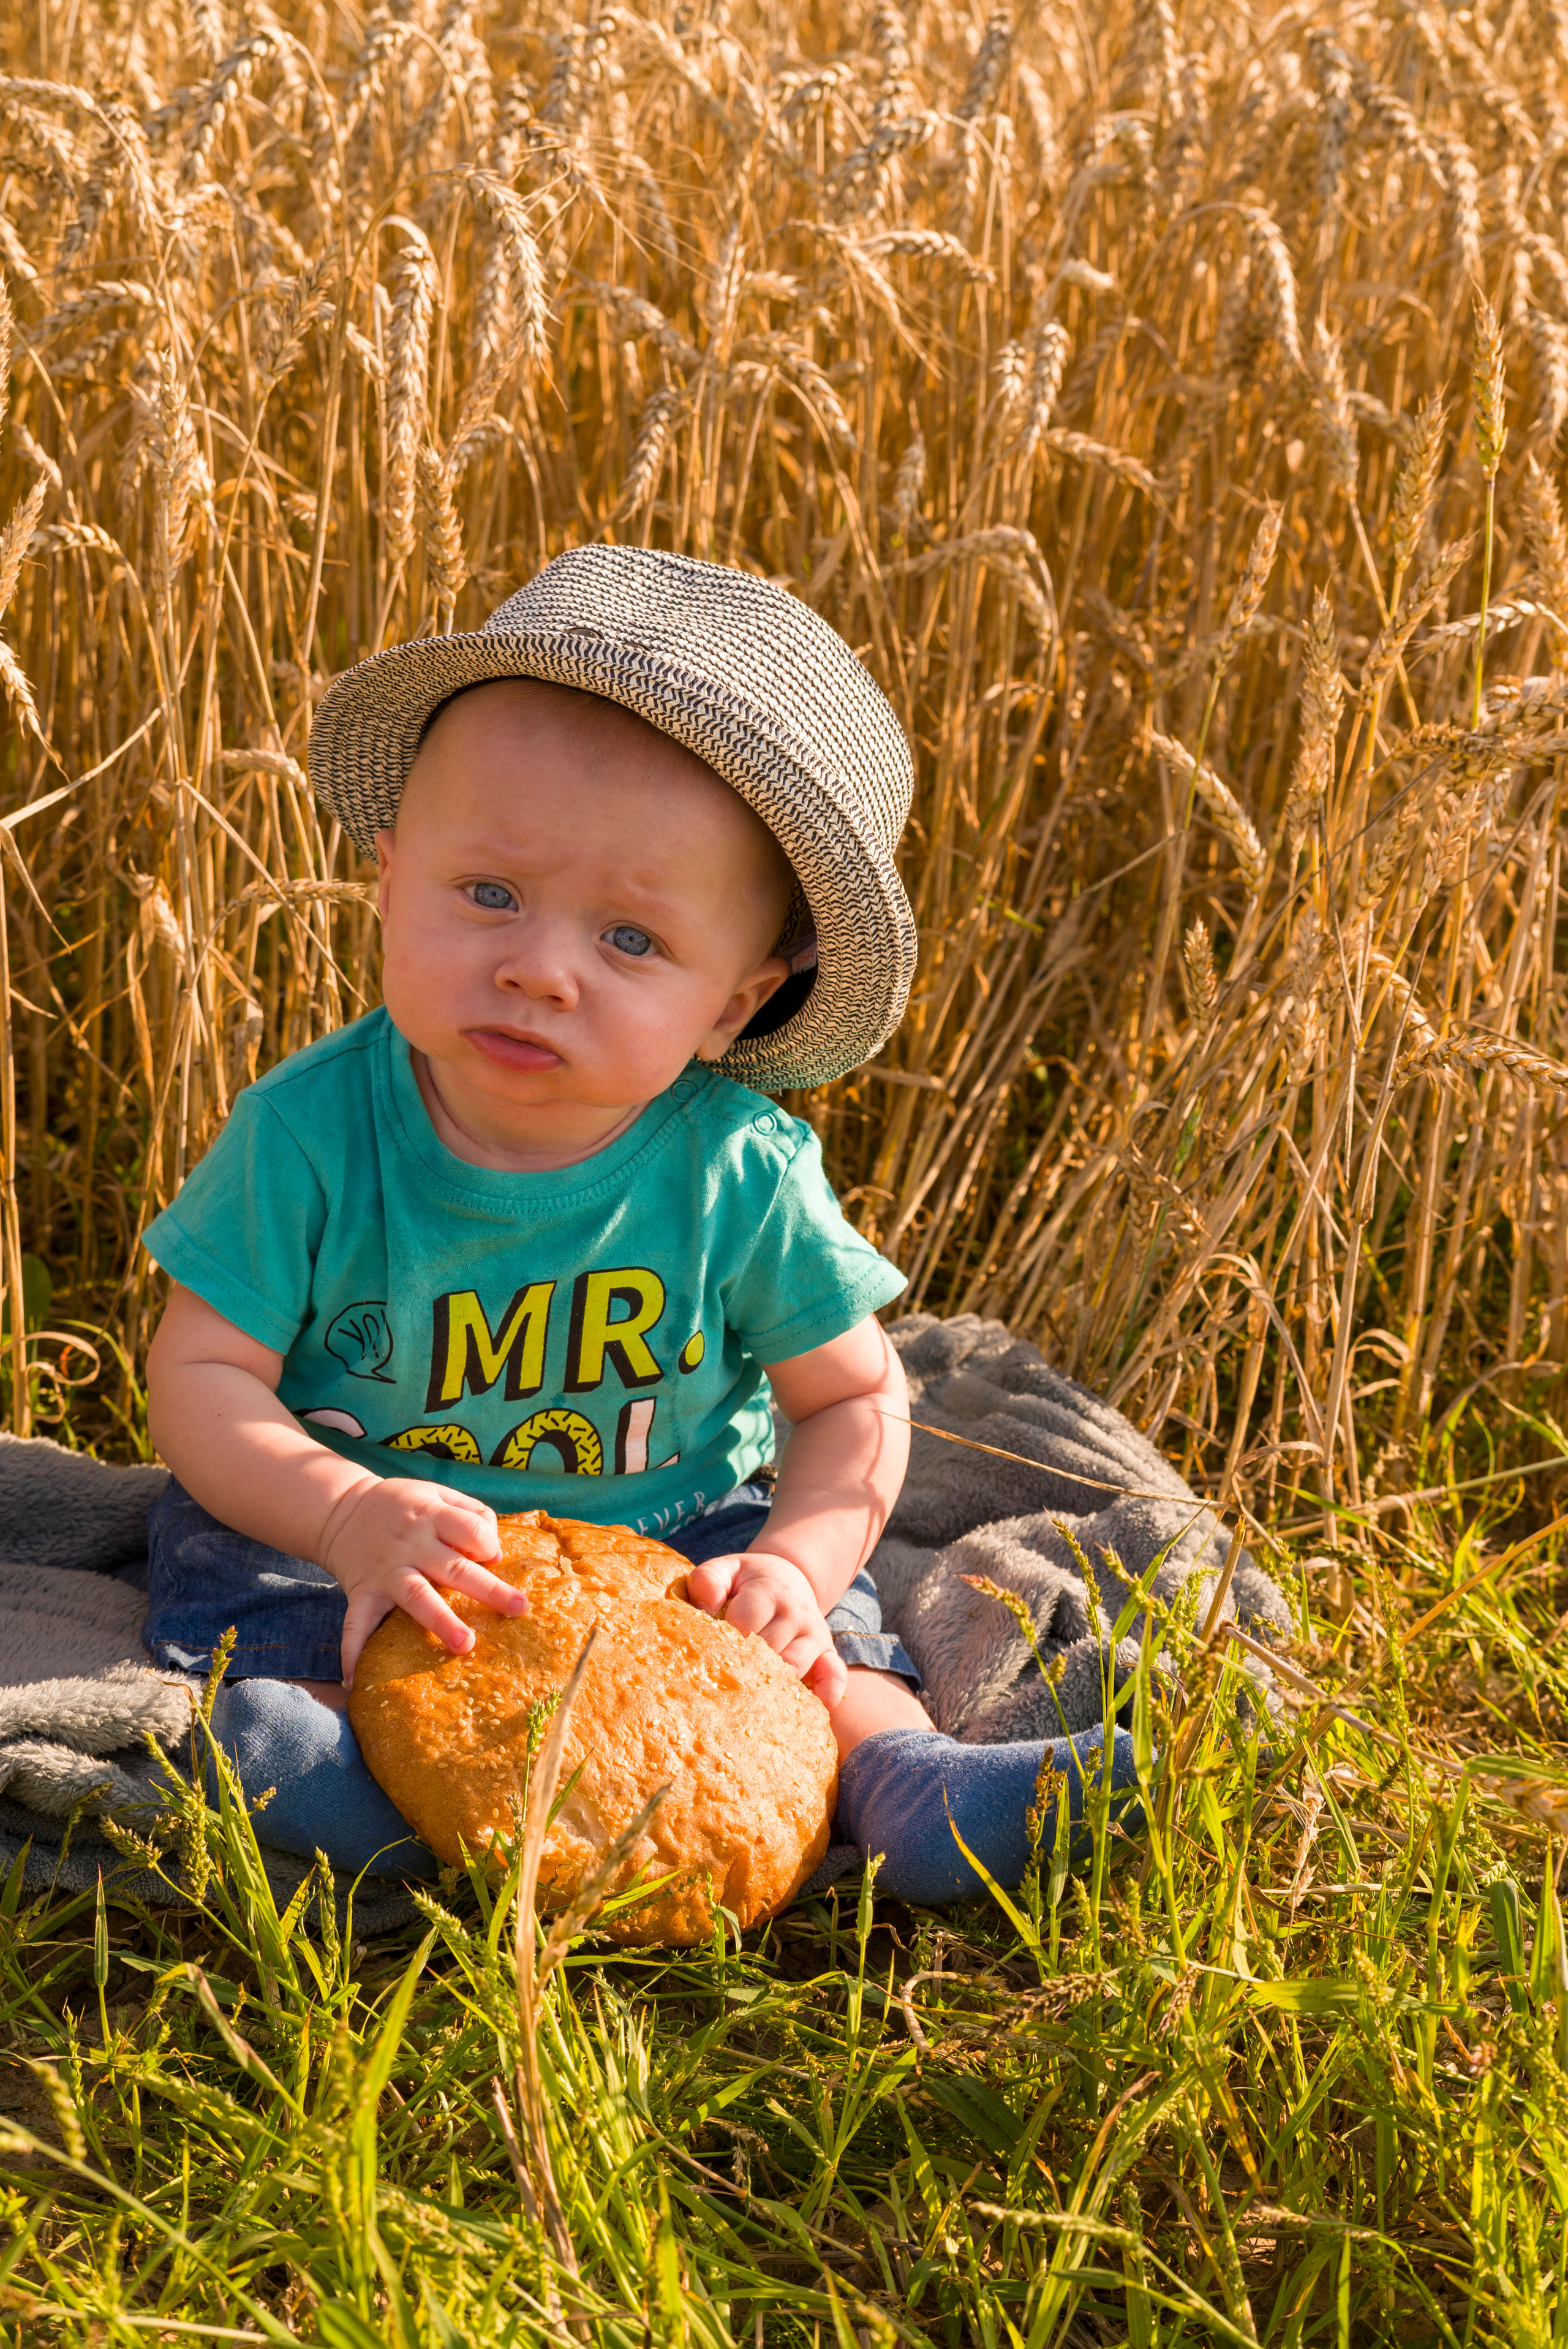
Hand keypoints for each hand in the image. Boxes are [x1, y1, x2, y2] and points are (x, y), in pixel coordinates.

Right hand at [317, 1476, 524, 1688]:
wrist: (339, 1508)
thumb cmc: (402, 1505)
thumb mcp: (436, 1493)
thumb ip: (471, 1514)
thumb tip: (497, 1553)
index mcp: (431, 1517)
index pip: (470, 1530)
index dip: (487, 1543)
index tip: (492, 1557)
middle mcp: (410, 1545)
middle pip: (455, 1568)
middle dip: (487, 1590)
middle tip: (518, 1608)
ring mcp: (386, 1572)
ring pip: (417, 1597)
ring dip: (441, 1621)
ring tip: (466, 1645)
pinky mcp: (363, 1592)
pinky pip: (356, 1623)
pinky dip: (353, 1650)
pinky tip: (354, 1678)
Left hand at [685, 1550, 846, 1706]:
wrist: (788, 1576)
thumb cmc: (748, 1581)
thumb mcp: (726, 1568)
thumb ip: (708, 1580)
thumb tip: (704, 1609)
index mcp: (769, 1591)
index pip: (745, 1624)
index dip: (721, 1642)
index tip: (704, 1656)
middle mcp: (796, 1613)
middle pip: (767, 1651)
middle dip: (741, 1669)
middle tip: (719, 1684)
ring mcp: (814, 1635)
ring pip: (794, 1667)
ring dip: (771, 1685)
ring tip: (746, 1701)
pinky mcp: (828, 1654)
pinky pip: (834, 1675)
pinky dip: (827, 1693)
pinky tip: (813, 1706)